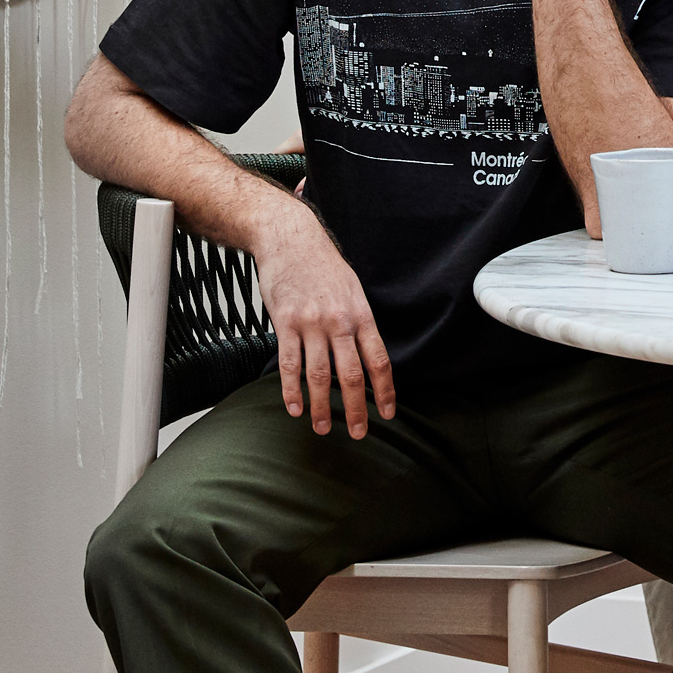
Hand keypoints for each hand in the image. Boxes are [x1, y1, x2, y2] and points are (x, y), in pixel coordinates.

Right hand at [252, 200, 395, 437]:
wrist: (289, 238)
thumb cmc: (323, 265)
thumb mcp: (352, 289)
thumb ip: (359, 323)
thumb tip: (367, 356)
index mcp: (361, 314)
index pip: (378, 360)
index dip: (384, 391)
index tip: (387, 413)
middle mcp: (339, 322)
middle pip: (351, 375)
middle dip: (357, 409)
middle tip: (360, 433)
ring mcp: (311, 323)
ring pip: (319, 376)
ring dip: (323, 407)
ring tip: (324, 428)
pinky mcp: (285, 323)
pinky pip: (289, 364)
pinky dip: (291, 391)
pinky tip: (295, 408)